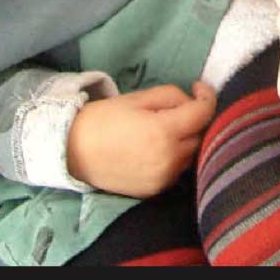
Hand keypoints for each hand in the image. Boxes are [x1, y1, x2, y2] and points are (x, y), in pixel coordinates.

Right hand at [65, 82, 216, 198]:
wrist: (73, 151)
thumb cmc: (105, 119)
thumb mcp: (140, 97)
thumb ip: (172, 96)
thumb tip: (192, 102)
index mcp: (165, 132)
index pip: (203, 114)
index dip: (207, 96)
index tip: (198, 88)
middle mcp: (168, 159)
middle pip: (200, 135)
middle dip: (195, 118)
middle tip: (178, 107)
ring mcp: (162, 179)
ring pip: (191, 154)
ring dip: (187, 139)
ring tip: (166, 127)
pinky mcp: (154, 191)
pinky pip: (177, 170)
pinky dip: (175, 156)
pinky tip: (158, 147)